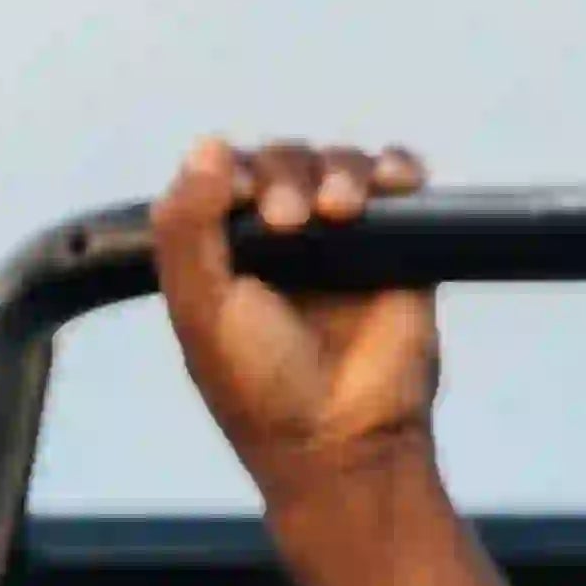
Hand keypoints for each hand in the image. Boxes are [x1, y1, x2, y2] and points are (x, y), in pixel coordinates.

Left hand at [148, 134, 435, 482]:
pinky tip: (391, 185)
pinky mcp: (397, 248)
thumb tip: (208, 146)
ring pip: (339, 163)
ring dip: (339, 169)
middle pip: (283, 161)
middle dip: (285, 175)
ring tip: (339, 209)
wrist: (343, 439)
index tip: (242, 200)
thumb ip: (186, 230)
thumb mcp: (200, 310)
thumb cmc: (261, 388)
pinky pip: (399, 183)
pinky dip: (396, 168)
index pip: (225, 177)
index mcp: (225, 253)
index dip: (231, 172)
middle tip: (288, 221)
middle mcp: (283, 243)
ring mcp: (342, 243)